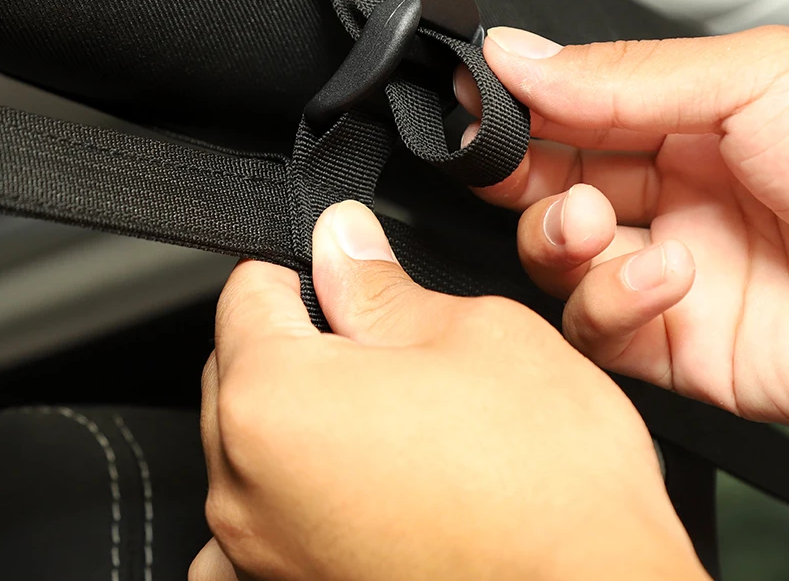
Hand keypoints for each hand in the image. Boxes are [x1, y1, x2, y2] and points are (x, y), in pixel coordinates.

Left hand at [190, 201, 704, 580]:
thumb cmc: (549, 485)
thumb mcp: (474, 335)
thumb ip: (379, 286)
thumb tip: (340, 240)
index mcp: (274, 401)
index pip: (245, 293)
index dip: (303, 266)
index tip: (346, 273)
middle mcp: (245, 491)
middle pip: (238, 371)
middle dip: (299, 341)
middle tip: (385, 344)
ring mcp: (260, 559)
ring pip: (246, 450)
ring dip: (295, 422)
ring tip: (379, 422)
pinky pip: (253, 537)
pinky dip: (287, 504)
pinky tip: (351, 496)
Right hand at [456, 25, 788, 430]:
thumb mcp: (751, 79)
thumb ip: (621, 74)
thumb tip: (517, 54)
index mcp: (684, 122)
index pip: (569, 111)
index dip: (515, 109)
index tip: (475, 104)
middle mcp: (670, 195)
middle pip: (548, 186)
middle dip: (516, 175)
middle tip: (506, 162)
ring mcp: (671, 271)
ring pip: (558, 258)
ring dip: (558, 237)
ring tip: (599, 220)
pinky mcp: (680, 346)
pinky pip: (599, 328)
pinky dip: (610, 301)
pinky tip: (663, 276)